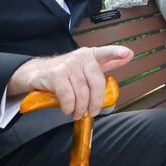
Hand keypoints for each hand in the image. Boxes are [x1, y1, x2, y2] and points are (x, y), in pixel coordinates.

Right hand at [8, 45, 133, 119]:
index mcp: (91, 55)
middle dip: (95, 103)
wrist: (36, 73)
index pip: (105, 53)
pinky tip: (66, 108)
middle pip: (96, 84)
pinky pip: (68, 97)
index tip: (127, 53)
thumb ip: (107, 62)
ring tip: (76, 112)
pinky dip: (68, 107)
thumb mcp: (87, 67)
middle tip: (91, 112)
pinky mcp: (56, 74)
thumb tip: (129, 55)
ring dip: (79, 108)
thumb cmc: (66, 73)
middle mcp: (81, 56)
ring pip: (81, 93)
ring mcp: (68, 64)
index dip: (116, 53)